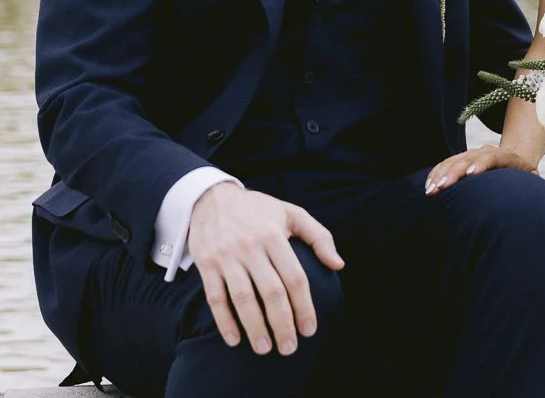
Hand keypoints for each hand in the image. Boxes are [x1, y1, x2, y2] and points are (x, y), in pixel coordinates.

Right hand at [187, 183, 344, 356]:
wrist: (212, 196)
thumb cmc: (258, 209)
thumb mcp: (291, 213)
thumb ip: (319, 236)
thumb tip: (338, 264)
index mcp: (274, 236)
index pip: (294, 277)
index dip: (304, 306)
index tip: (309, 329)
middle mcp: (250, 247)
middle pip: (271, 292)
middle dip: (282, 324)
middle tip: (289, 348)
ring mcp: (226, 256)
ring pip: (242, 298)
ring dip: (255, 327)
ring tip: (265, 349)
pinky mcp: (206, 264)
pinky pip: (215, 297)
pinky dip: (224, 321)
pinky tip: (234, 340)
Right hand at [424, 145, 536, 195]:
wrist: (519, 156)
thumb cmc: (527, 178)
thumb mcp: (532, 183)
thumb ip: (529, 191)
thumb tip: (529, 210)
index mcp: (509, 157)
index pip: (493, 157)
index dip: (482, 163)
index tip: (471, 174)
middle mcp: (489, 151)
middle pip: (468, 158)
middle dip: (453, 172)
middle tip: (441, 187)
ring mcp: (474, 153)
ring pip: (454, 160)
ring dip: (441, 174)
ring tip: (431, 190)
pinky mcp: (463, 158)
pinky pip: (447, 163)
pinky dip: (437, 173)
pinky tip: (429, 185)